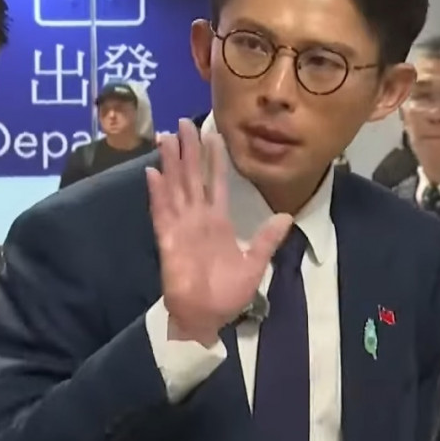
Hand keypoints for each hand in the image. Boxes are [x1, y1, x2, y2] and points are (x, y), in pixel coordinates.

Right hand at [146, 119, 292, 344]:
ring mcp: (181, 226)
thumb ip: (266, 239)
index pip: (217, 183)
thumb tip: (286, 215)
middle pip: (192, 177)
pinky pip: (162, 212)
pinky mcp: (168, 239)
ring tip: (166, 137)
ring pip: (176, 187)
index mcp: (219, 222)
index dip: (215, 159)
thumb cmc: (228, 295)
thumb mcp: (255, 265)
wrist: (207, 317)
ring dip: (171, 163)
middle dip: (188, 150)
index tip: (213, 134)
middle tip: (182, 122)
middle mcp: (198, 218)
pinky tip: (153, 172)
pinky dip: (158, 193)